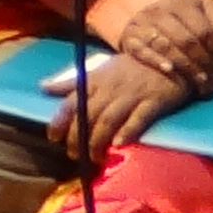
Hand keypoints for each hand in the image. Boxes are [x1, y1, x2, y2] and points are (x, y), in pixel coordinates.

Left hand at [60, 46, 188, 157]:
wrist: (169, 55)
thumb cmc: (130, 65)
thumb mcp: (98, 70)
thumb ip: (72, 82)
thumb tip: (43, 87)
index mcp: (95, 81)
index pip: (71, 102)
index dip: (60, 121)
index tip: (53, 138)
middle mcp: (110, 90)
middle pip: (87, 115)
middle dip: (77, 137)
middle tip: (74, 154)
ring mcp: (132, 96)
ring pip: (108, 120)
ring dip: (98, 141)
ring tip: (94, 157)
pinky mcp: (153, 102)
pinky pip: (138, 118)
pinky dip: (127, 131)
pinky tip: (119, 144)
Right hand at [109, 0, 212, 93]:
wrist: (151, 19)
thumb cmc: (186, 19)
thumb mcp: (204, 11)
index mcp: (183, 2)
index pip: (202, 29)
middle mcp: (160, 10)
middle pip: (185, 39)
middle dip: (202, 60)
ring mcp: (142, 23)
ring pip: (165, 45)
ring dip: (185, 65)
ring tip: (200, 79)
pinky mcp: (129, 37)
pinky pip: (141, 51)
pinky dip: (156, 60)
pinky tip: (170, 70)